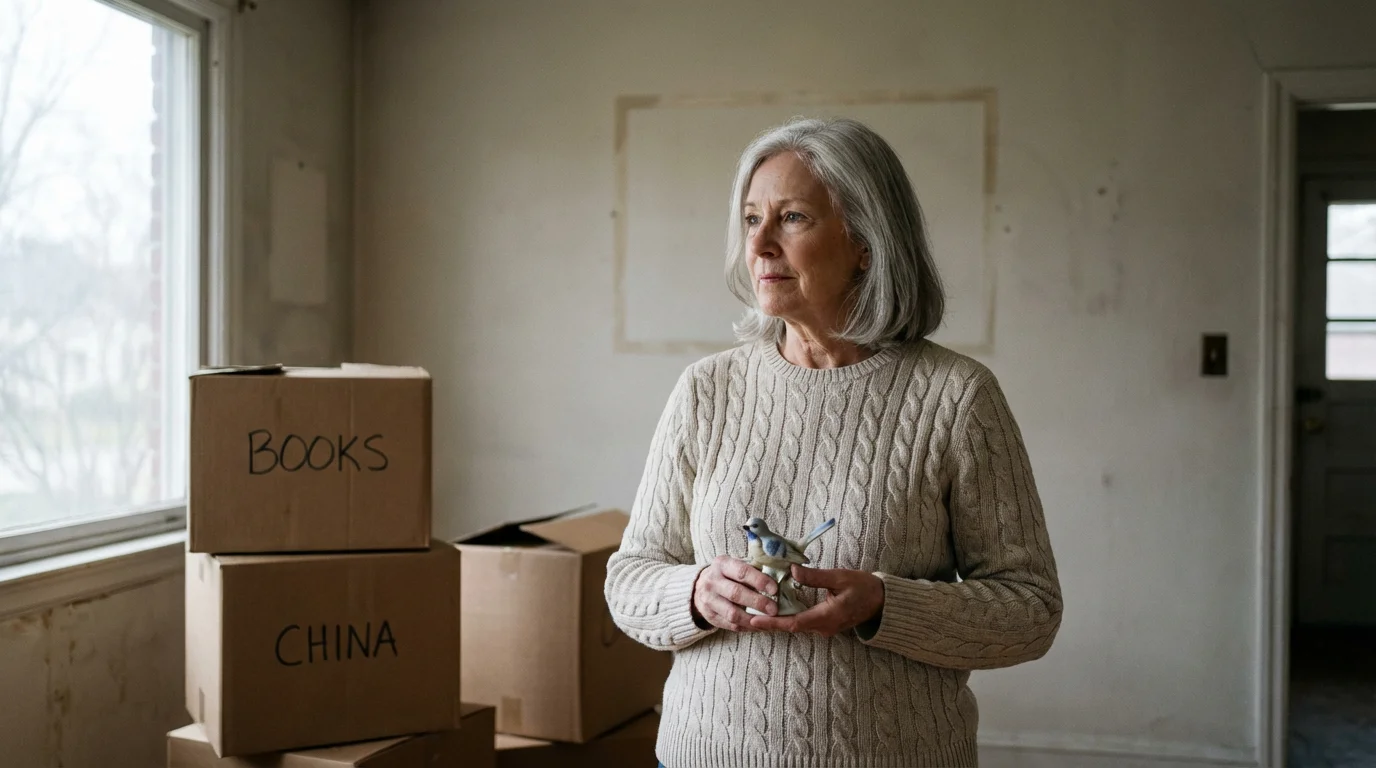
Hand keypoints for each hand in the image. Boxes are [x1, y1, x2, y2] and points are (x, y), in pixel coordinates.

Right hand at [691, 555, 779, 630]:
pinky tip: (759, 626)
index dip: (759, 581)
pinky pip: (730, 625)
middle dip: (758, 602)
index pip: (742, 572)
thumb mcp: (736, 565)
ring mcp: (708, 600)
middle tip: (774, 609)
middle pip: (736, 593)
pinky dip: (747, 627)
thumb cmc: (728, 575)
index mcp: (722, 564)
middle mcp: (712, 581)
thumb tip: (780, 576)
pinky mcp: (710, 616)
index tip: (774, 589)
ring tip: (769, 621)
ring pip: (732, 613)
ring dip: (753, 619)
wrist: (700, 587)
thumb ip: (754, 569)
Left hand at [749, 564, 883, 637]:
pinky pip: (803, 622)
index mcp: (827, 616)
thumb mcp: (840, 577)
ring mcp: (825, 627)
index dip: (773, 623)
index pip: (794, 623)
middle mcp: (823, 627)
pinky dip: (788, 617)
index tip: (754, 621)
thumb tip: (791, 570)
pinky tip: (776, 609)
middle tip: (746, 616)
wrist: (882, 602)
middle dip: (769, 622)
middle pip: (791, 627)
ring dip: (777, 620)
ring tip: (755, 613)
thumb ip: (815, 576)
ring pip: (796, 625)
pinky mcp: (825, 624)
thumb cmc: (864, 588)